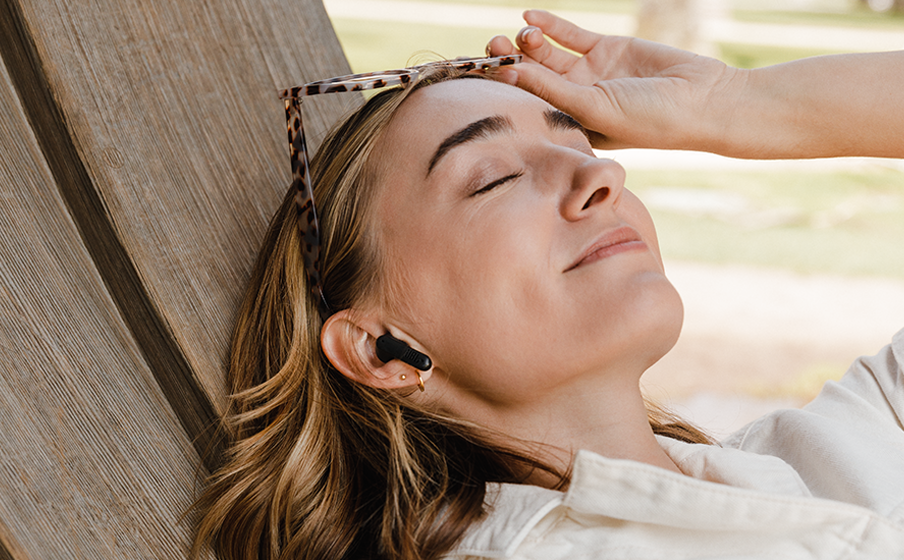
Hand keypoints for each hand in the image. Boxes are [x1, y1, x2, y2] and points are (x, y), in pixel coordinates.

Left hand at [487, 10, 743, 152]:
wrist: (702, 99)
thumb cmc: (649, 120)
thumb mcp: (593, 108)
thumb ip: (551, 89)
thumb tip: (509, 74)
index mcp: (569, 125)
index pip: (529, 105)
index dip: (506, 89)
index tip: (484, 73)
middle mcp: (576, 100)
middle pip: (533, 78)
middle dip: (511, 62)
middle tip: (492, 48)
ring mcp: (590, 74)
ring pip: (549, 55)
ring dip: (530, 44)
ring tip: (519, 36)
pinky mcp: (606, 49)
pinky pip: (570, 35)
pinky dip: (551, 26)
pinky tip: (530, 17)